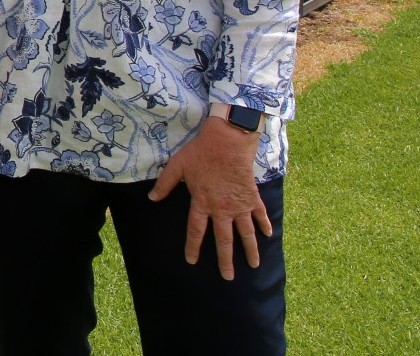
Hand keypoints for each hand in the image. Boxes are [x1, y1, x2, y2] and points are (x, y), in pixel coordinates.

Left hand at [149, 114, 272, 279]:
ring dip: (250, 250)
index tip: (192, 261)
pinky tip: (268, 236)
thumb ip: (165, 184)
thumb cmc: (200, 152)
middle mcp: (222, 209)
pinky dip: (265, 225)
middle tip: (228, 277)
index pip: (195, 231)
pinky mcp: (252, 197)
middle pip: (224, 240)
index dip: (193, 247)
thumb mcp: (177, 166)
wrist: (227, 142)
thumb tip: (152, 198)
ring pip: (246, 233)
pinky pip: (260, 215)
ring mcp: (239, 205)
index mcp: (202, 203)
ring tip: (254, 265)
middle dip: (225, 260)